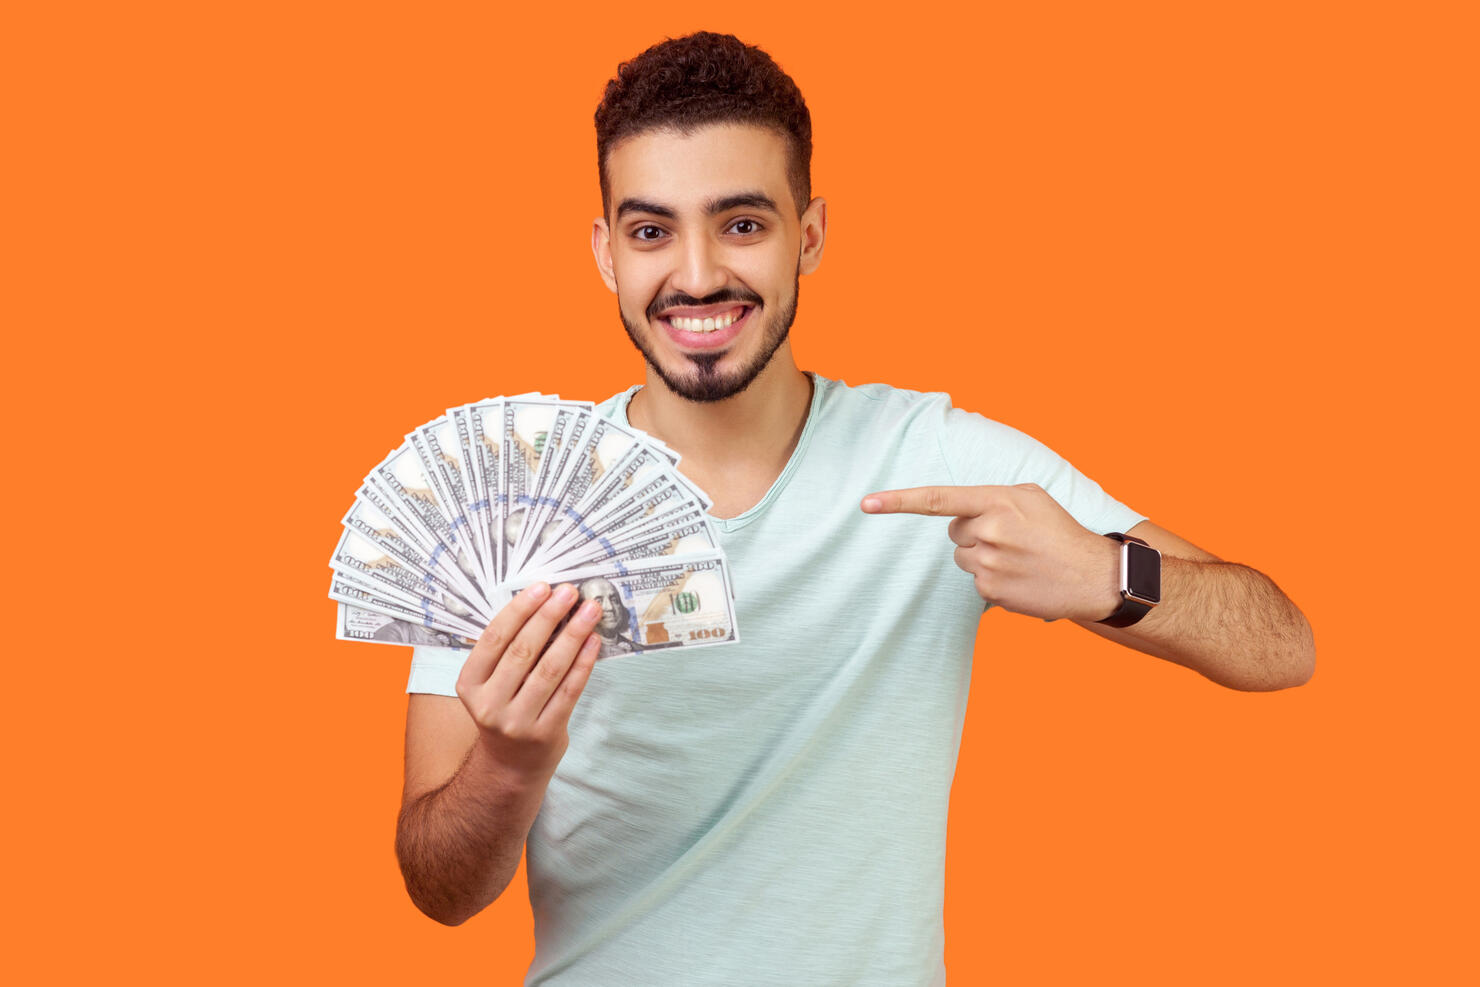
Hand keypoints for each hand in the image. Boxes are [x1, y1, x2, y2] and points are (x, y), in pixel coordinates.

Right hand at [454, 582, 602, 785]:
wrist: (510, 766)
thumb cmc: (505, 710)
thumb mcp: (491, 683)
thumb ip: (508, 650)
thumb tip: (544, 602)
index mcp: (469, 684)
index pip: (494, 639)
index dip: (519, 610)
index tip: (542, 588)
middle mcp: (489, 704)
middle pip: (523, 650)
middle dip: (549, 616)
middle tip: (569, 592)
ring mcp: (517, 722)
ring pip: (549, 669)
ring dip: (573, 635)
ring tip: (589, 610)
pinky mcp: (545, 733)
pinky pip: (569, 691)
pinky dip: (583, 663)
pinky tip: (594, 641)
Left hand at [861, 483, 1120, 621]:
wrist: (1094, 576)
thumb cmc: (1061, 532)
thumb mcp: (1031, 498)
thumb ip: (992, 498)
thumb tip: (961, 513)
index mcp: (997, 500)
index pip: (937, 499)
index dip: (898, 501)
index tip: (866, 504)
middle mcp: (989, 530)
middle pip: (954, 532)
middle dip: (974, 534)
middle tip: (1011, 539)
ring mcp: (988, 563)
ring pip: (963, 558)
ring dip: (984, 558)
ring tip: (1020, 559)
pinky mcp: (991, 591)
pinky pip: (976, 583)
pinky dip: (993, 581)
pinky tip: (1021, 578)